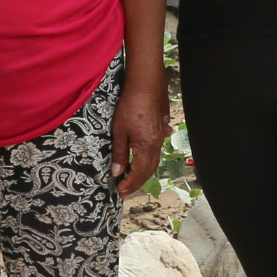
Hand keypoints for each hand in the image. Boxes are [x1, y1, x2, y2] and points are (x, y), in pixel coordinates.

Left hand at [110, 81, 167, 196]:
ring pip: (153, 161)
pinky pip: (157, 149)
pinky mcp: (159, 128)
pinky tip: (146, 157)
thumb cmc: (130, 106)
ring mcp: (159, 136)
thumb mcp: (119, 131)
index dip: (130, 184)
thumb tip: (117, 172)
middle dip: (137, 182)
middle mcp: (156, 144)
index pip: (139, 173)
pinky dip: (149, 159)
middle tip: (125, 190)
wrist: (146, 85)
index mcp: (146, 147)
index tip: (120, 191)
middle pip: (148, 170)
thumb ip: (120, 153)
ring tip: (133, 178)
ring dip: (143, 172)